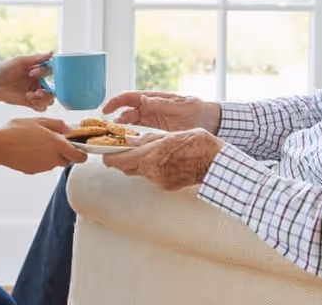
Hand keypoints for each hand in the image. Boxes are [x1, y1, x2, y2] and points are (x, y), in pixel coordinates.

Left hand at [0, 52, 55, 111]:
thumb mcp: (19, 61)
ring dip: (43, 99)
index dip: (46, 73)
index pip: (52, 72)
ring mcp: (35, 93)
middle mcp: (39, 82)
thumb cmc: (4, 69)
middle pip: (55, 89)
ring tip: (30, 95)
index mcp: (38, 71)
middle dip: (49, 91)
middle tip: (37, 90)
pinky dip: (39, 105)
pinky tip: (29, 100)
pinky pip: (42, 108)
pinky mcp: (30, 103)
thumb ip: (36, 58)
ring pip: (50, 100)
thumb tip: (52, 53)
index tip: (34, 73)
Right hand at [0, 117, 87, 174]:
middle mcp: (52, 158)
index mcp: (57, 144)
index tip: (79, 149)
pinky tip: (29, 150)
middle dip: (64, 152)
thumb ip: (57, 124)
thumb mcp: (39, 121)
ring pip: (54, 162)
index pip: (79, 157)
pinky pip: (42, 165)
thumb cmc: (16, 131)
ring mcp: (43, 166)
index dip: (82, 154)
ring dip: (51, 155)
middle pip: (66, 160)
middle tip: (53, 141)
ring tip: (37, 143)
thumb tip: (67, 129)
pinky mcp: (33, 171)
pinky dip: (39, 159)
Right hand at [102, 91, 221, 133]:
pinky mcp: (156, 129)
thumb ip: (162, 103)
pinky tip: (126, 143)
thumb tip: (144, 99)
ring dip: (120, 129)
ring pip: (130, 122)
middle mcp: (149, 107)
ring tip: (112, 138)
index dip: (115, 102)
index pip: (129, 97)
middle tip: (105, 129)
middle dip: (114, 118)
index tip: (105, 110)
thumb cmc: (195, 109)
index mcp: (153, 98)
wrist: (209, 121)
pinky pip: (139, 131)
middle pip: (126, 111)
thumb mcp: (180, 105)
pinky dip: (130, 136)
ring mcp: (152, 119)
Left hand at [102, 129, 222, 190]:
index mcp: (151, 156)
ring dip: (137, 162)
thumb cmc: (198, 144)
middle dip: (121, 158)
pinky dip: (152, 168)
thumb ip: (148, 139)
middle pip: (125, 168)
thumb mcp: (171, 135)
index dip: (108, 156)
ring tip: (147, 150)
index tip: (104, 150)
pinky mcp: (167, 186)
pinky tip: (164, 159)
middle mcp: (152, 172)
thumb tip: (129, 140)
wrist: (217, 164)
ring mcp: (160, 181)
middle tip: (123, 148)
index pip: (117, 161)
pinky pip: (152, 176)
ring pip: (138, 172)